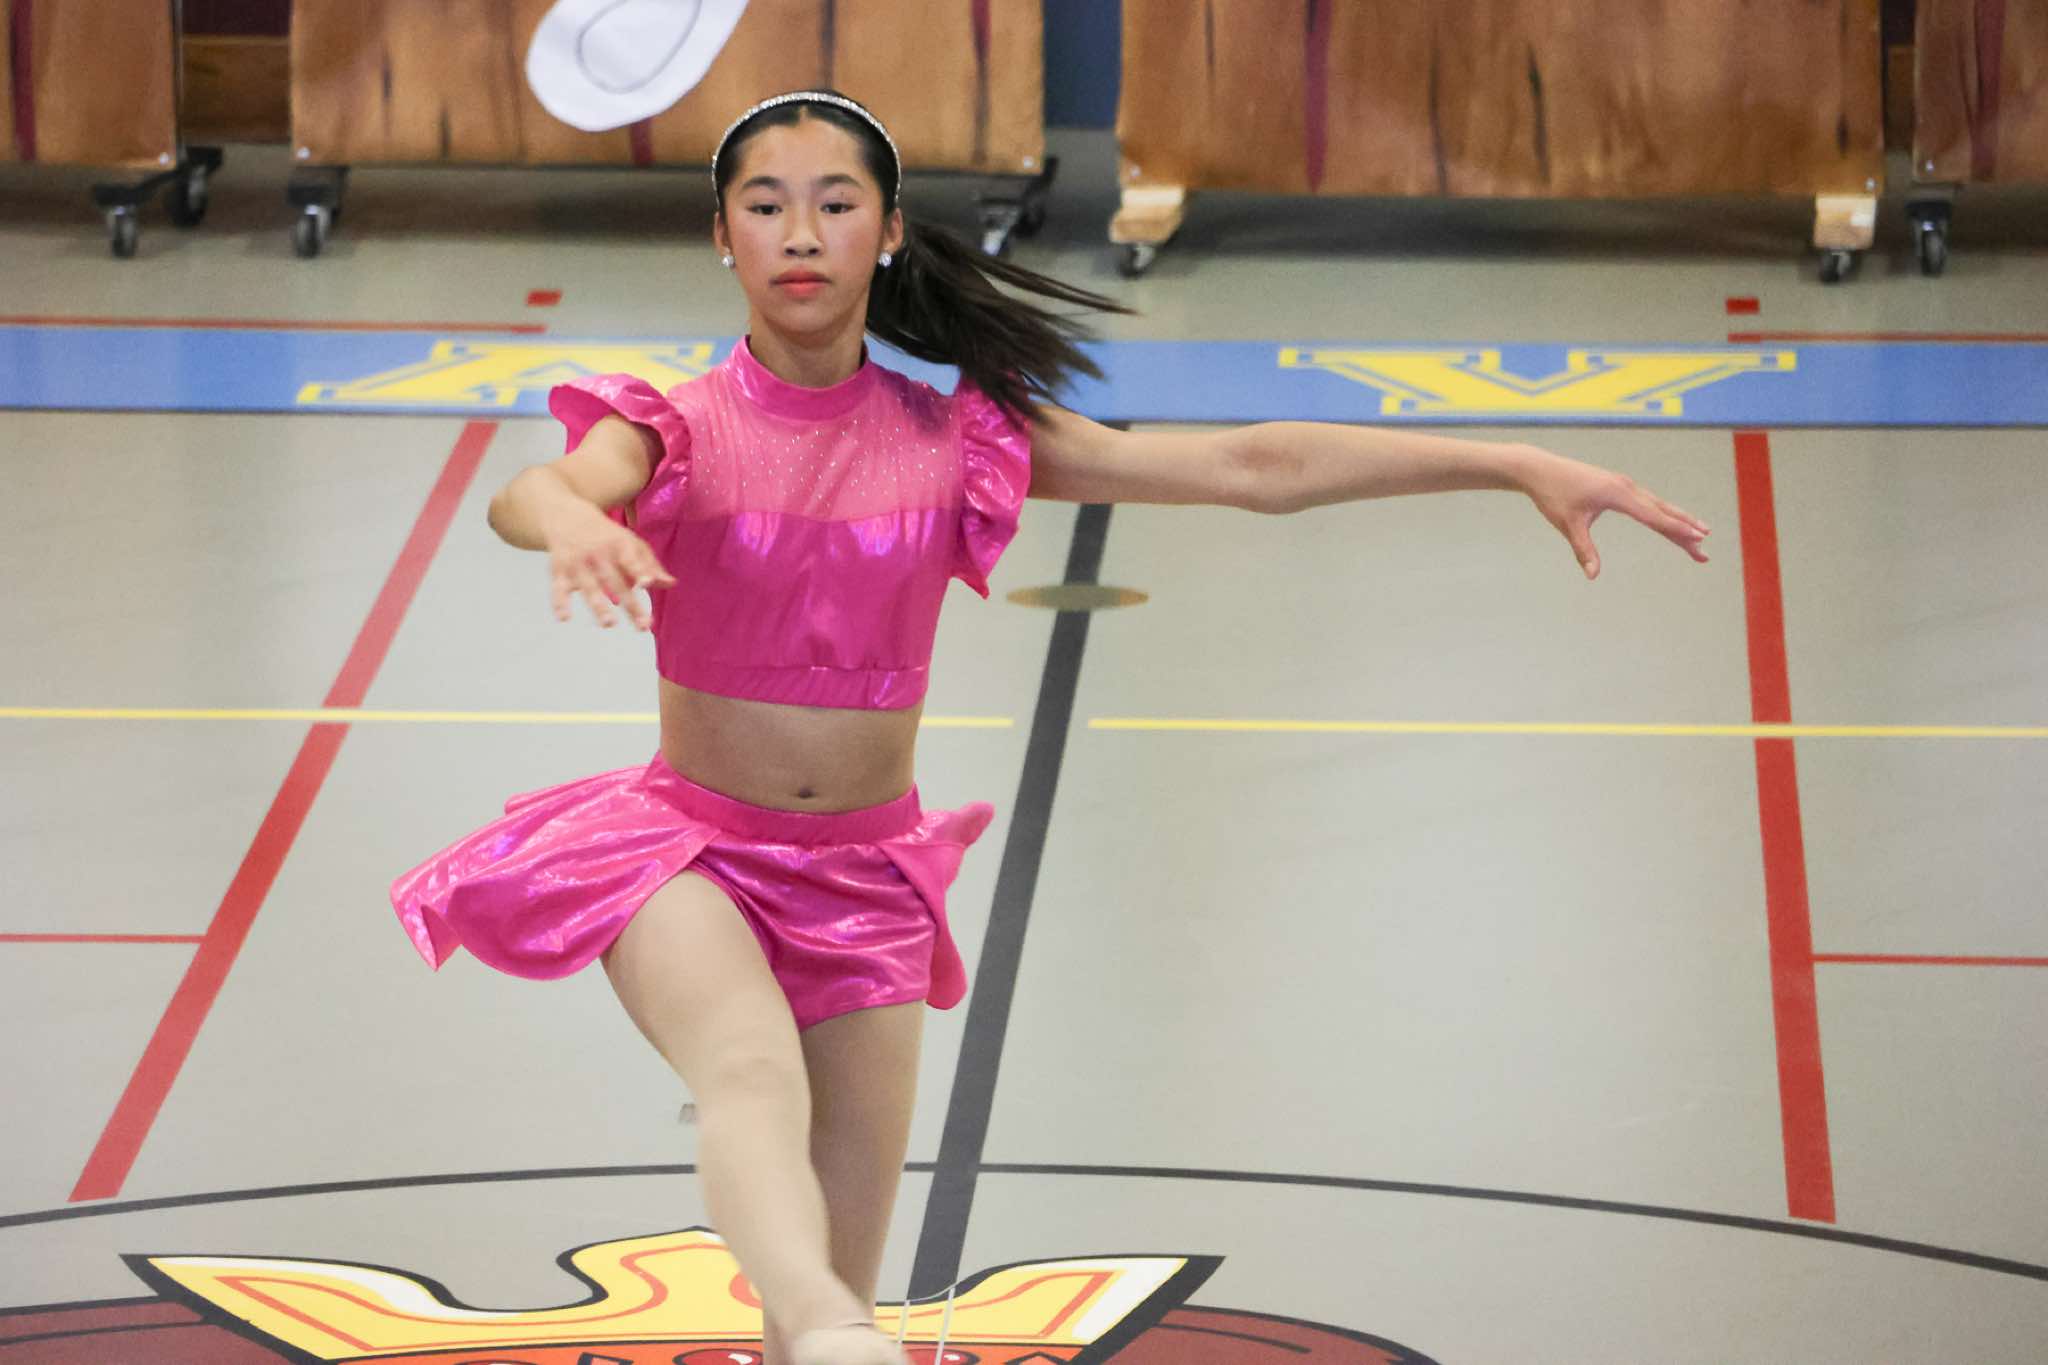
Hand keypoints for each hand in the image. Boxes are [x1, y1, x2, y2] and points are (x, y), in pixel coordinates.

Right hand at [545, 508, 674, 628]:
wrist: (566, 515)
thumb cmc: (606, 535)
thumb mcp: (630, 542)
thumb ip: (650, 565)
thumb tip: (670, 584)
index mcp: (619, 545)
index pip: (631, 559)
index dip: (639, 570)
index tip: (647, 583)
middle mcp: (598, 553)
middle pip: (615, 581)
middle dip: (629, 604)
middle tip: (643, 626)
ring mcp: (578, 562)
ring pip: (589, 586)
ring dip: (598, 605)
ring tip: (610, 623)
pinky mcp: (559, 569)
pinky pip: (559, 588)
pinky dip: (559, 602)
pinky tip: (564, 618)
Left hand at [1517, 447, 1710, 580]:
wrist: (1539, 468)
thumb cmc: (1552, 495)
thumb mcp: (1568, 524)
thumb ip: (1583, 550)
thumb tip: (1593, 576)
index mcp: (1617, 494)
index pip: (1654, 516)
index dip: (1677, 530)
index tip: (1699, 539)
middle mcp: (1626, 487)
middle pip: (1662, 512)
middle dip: (1685, 531)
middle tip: (1704, 551)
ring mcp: (1623, 485)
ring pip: (1657, 506)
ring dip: (1677, 522)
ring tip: (1698, 537)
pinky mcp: (1617, 486)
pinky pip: (1647, 502)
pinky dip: (1662, 513)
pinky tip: (1669, 522)